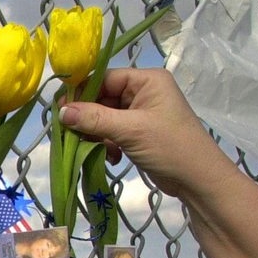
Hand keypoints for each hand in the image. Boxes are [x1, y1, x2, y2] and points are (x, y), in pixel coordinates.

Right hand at [58, 68, 234, 198]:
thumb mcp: (130, 130)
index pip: (105, 77)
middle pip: (102, 98)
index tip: (60, 110)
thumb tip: (61, 112)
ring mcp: (140, 114)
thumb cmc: (170, 146)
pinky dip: (105, 144)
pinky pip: (111, 132)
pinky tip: (110, 157)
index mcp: (147, 80)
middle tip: (70, 134)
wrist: (198, 180)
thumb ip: (94, 119)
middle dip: (87, 117)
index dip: (82, 92)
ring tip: (90, 148)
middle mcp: (143, 92)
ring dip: (95, 133)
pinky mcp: (138, 133)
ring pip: (104, 117)